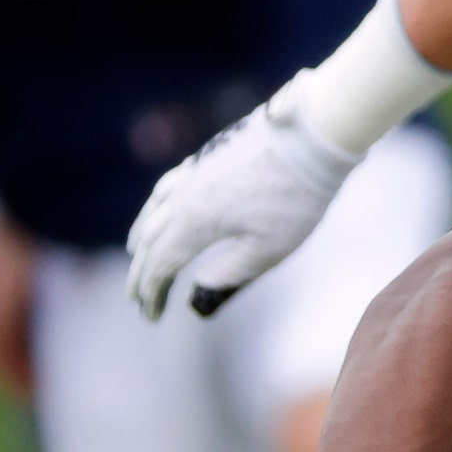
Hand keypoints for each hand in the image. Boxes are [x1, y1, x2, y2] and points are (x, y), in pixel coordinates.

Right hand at [126, 78, 359, 318]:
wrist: (312, 134)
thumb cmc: (295, 196)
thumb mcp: (268, 249)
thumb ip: (229, 275)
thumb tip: (197, 297)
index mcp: (192, 223)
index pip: (159, 266)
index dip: (152, 294)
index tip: (152, 317)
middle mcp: (183, 196)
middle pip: (149, 240)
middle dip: (142, 272)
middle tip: (139, 298)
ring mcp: (194, 172)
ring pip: (154, 209)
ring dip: (143, 237)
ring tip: (138, 254)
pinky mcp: (209, 156)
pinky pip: (168, 186)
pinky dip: (157, 206)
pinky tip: (166, 205)